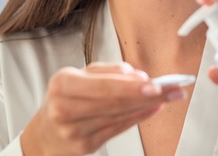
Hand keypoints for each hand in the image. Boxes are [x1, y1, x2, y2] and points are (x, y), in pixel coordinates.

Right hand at [21, 62, 185, 155]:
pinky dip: (137, 118)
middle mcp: (65, 108)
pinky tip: (152, 109)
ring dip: (147, 106)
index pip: (102, 86)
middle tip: (171, 88)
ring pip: (118, 117)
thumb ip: (108, 71)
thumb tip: (135, 75)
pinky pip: (117, 130)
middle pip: (114, 102)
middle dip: (147, 95)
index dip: (130, 86)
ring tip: (168, 96)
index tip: (154, 84)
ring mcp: (74, 131)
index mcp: (63, 84)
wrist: (46, 132)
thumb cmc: (66, 98)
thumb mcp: (79, 76)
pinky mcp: (85, 146)